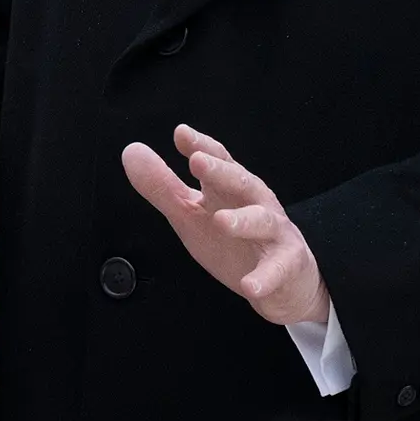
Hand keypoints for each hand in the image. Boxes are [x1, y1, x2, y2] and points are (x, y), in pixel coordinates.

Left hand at [120, 126, 328, 328]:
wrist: (283, 282)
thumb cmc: (235, 242)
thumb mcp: (191, 214)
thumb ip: (163, 187)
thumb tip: (132, 152)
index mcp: (230, 190)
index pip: (218, 161)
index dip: (201, 146)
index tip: (181, 134)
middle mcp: (255, 204)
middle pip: (242, 183)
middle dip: (221, 172)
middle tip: (198, 161)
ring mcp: (274, 234)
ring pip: (262, 221)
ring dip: (243, 220)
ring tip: (221, 221)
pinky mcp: (287, 265)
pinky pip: (277, 270)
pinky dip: (264, 278)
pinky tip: (250, 285)